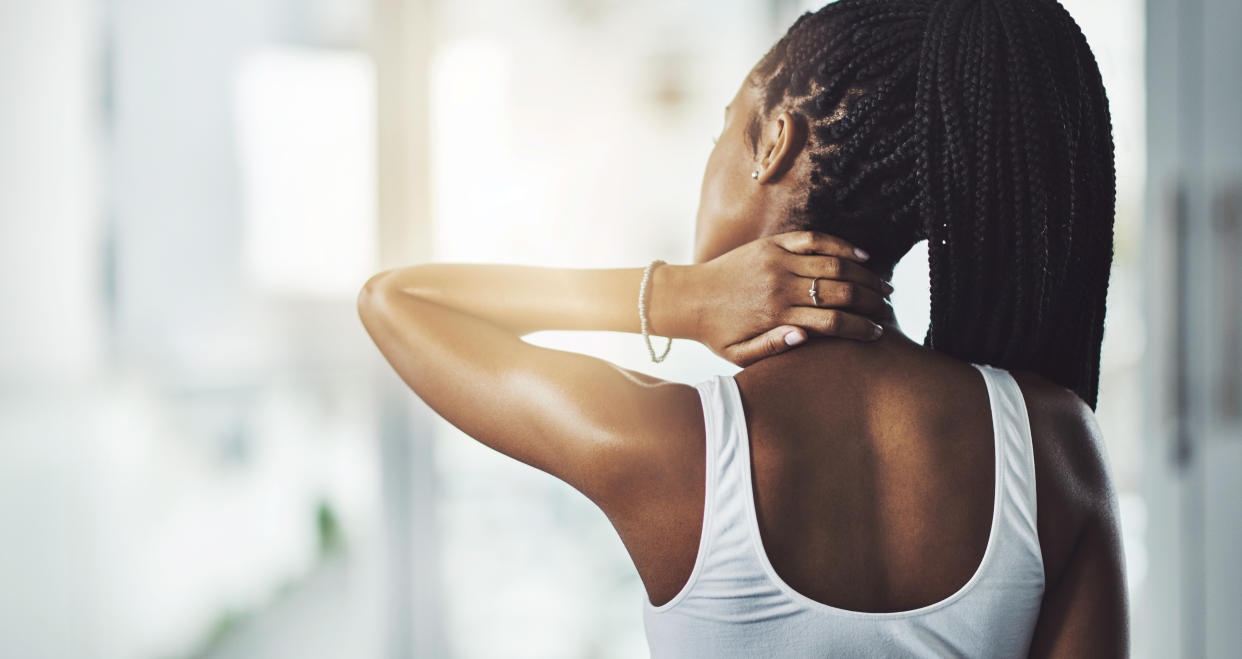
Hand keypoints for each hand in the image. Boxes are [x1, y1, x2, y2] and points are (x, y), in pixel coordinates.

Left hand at [684, 230, 892, 366]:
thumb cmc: (717, 333)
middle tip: (886, 307)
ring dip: (864, 274)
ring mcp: (777, 261)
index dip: (859, 328)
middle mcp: (780, 286)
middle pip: (839, 291)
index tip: (877, 333)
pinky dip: (841, 245)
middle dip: (870, 300)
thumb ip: (773, 349)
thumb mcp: (740, 355)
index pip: (831, 323)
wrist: (689, 298)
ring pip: (833, 264)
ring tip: (882, 286)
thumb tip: (806, 338)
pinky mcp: (772, 244)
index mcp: (776, 316)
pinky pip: (814, 239)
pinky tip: (862, 255)